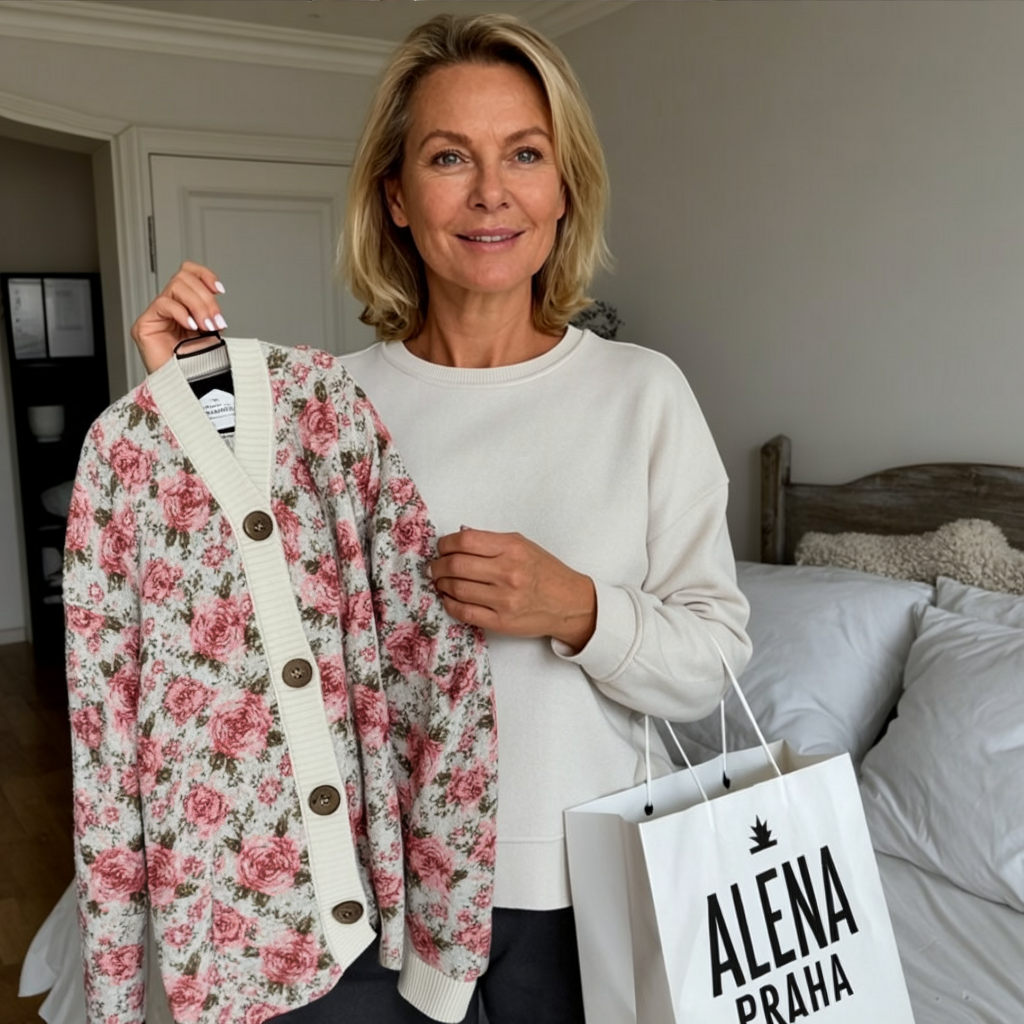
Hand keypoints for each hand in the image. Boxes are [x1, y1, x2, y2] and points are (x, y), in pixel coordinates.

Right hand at [130, 261, 226, 372]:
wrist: (189, 390)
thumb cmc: (199, 367)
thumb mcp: (212, 332)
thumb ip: (210, 311)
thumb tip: (217, 293)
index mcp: (184, 306)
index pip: (187, 273)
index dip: (204, 275)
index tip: (219, 289)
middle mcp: (169, 308)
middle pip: (183, 279)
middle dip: (206, 298)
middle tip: (216, 321)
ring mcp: (155, 316)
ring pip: (175, 287)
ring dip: (198, 305)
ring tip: (207, 326)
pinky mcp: (144, 325)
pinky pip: (163, 304)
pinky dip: (182, 312)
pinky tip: (191, 326)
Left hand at [430, 528, 596, 650]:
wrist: (569, 602)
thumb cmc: (545, 571)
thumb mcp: (523, 545)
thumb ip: (491, 542)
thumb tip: (459, 538)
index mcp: (512, 548)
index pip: (465, 542)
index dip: (446, 544)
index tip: (442, 548)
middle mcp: (508, 573)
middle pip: (456, 565)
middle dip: (438, 565)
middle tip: (435, 567)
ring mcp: (504, 599)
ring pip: (456, 589)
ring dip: (442, 584)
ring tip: (442, 581)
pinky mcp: (501, 622)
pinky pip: (464, 612)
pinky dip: (450, 603)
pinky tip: (449, 598)